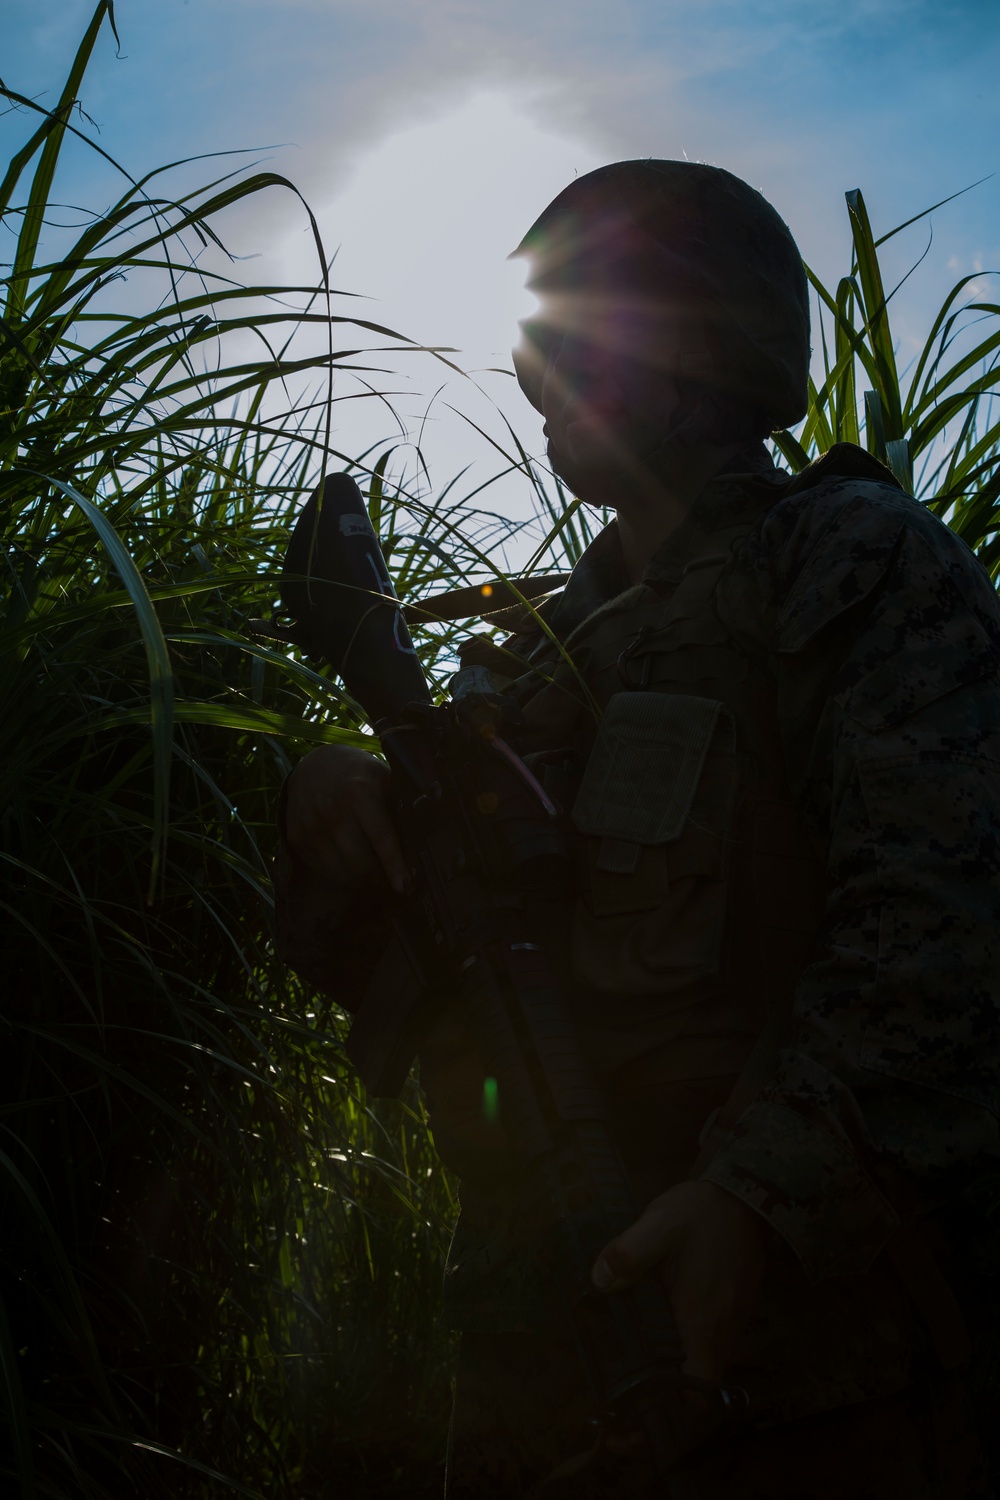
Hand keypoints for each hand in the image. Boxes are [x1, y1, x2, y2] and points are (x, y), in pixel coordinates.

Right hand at [282, 744, 406, 892]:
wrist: (312, 768)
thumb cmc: (357, 776)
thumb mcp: (382, 778)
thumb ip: (399, 805)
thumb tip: (424, 839)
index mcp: (360, 792)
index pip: (381, 836)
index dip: (394, 865)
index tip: (404, 886)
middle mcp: (333, 810)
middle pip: (361, 862)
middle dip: (380, 878)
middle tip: (391, 881)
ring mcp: (312, 827)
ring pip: (343, 872)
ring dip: (361, 880)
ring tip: (372, 875)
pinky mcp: (297, 839)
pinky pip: (325, 871)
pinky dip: (341, 874)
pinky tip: (350, 865)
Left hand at [591, 1180, 765, 1385]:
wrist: (744, 1194)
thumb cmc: (701, 1213)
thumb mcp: (658, 1224)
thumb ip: (628, 1254)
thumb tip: (599, 1281)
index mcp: (701, 1320)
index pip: (697, 1389)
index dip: (672, 1405)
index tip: (642, 1405)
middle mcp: (722, 1330)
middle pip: (701, 1385)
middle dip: (670, 1395)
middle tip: (632, 1390)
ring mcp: (733, 1320)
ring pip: (709, 1364)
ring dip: (683, 1371)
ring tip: (644, 1361)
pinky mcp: (735, 1308)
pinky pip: (715, 1343)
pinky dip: (694, 1348)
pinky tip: (667, 1328)